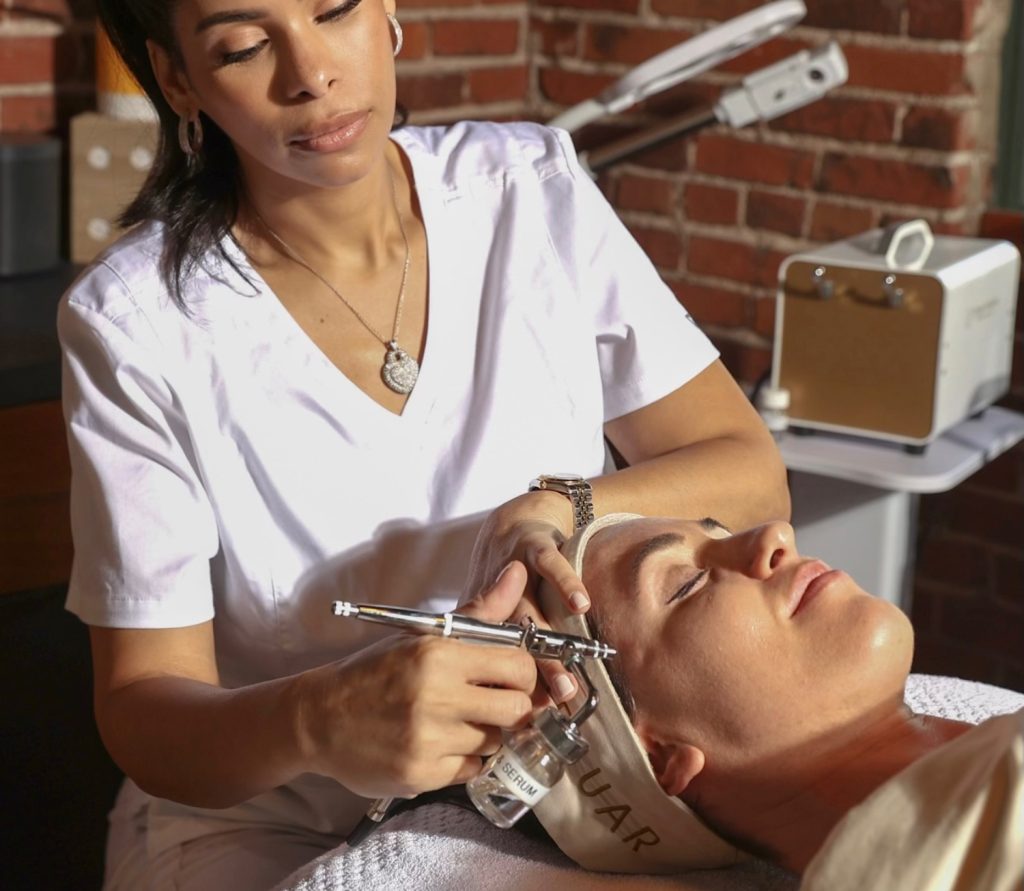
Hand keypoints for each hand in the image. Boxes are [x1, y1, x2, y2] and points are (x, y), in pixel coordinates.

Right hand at [295, 562, 536, 799]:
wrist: (319, 718)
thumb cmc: (377, 672)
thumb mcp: (424, 635)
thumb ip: (480, 611)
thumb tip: (518, 572)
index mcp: (438, 655)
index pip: (518, 666)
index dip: (522, 672)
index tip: (508, 675)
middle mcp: (435, 697)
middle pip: (516, 709)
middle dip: (511, 705)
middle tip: (490, 701)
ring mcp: (428, 740)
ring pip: (496, 742)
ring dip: (484, 732)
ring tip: (456, 720)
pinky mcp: (421, 775)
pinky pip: (472, 769)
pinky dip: (463, 759)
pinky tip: (440, 744)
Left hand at [463, 491, 591, 703]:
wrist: (514, 520)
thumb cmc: (509, 579)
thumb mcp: (499, 616)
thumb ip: (506, 657)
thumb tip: (514, 711)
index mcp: (478, 620)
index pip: (485, 661)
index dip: (501, 691)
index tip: (520, 723)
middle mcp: (490, 599)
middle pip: (505, 647)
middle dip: (525, 683)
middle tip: (543, 714)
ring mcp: (511, 572)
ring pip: (529, 614)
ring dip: (547, 651)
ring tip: (564, 684)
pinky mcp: (533, 545)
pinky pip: (549, 564)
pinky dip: (565, 582)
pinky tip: (580, 604)